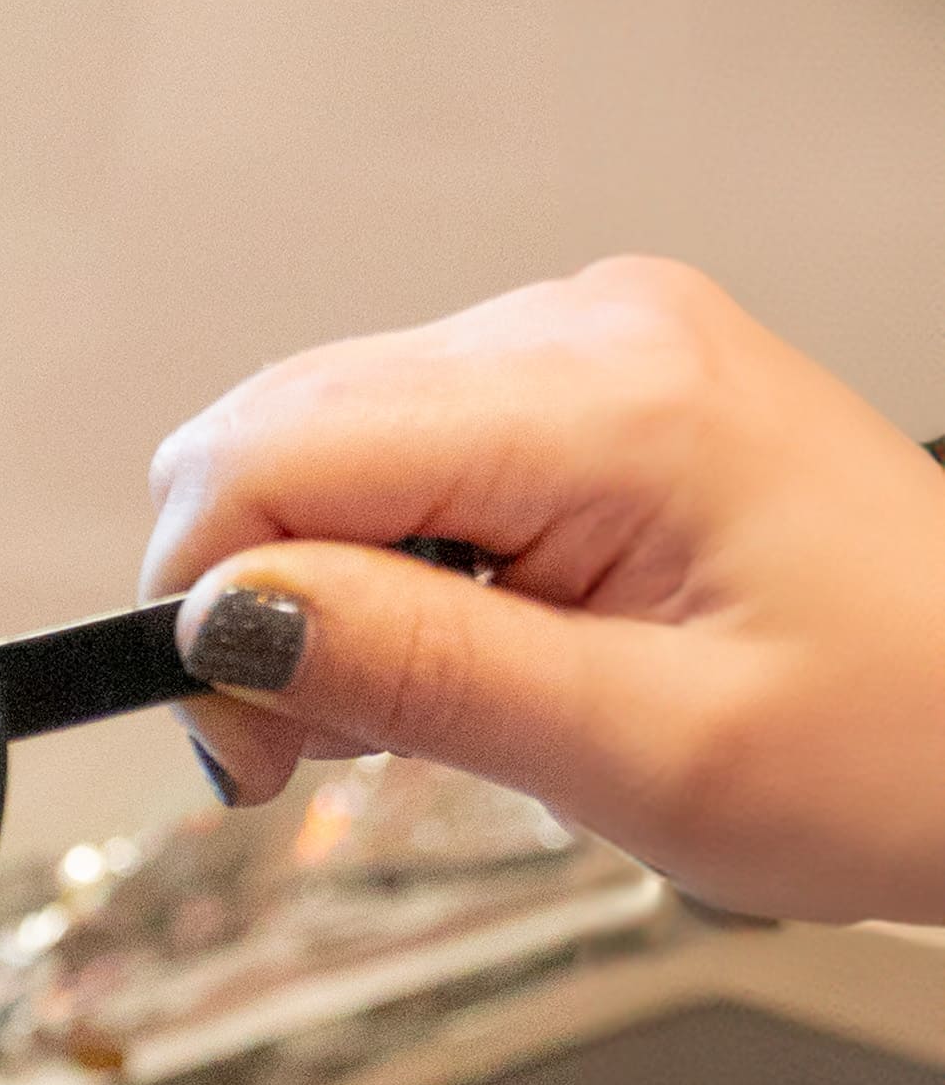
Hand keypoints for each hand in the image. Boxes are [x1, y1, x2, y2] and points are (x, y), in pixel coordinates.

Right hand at [141, 257, 944, 920]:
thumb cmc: (894, 741)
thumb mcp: (637, 748)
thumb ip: (412, 670)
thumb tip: (223, 618)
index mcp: (610, 401)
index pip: (276, 449)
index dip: (208, 607)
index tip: (249, 748)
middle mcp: (589, 333)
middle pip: (272, 428)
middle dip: (239, 602)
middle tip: (305, 751)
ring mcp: (588, 348)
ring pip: (313, 444)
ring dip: (302, 594)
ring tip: (398, 712)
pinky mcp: (585, 390)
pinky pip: (393, 456)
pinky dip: (368, 573)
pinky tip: (443, 650)